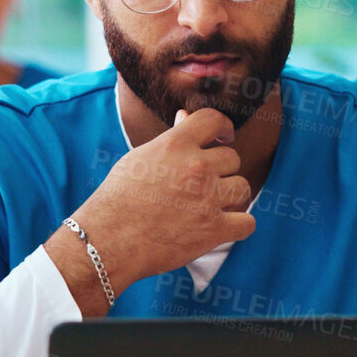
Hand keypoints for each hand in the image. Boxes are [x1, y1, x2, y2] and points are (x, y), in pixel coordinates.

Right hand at [48, 108, 257, 316]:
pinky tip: (225, 227)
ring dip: (231, 196)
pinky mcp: (214, 229)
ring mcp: (207, 198)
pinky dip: (239, 226)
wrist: (108, 240)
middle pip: (232, 158)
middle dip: (221, 170)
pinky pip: (247, 223)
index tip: (222, 138)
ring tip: (211, 206)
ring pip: (243, 187)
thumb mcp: (140, 159)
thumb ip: (170, 139)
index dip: (222, 128)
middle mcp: (196, 167)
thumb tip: (184, 116)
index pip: (214, 120)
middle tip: (203, 185)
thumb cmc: (118, 199)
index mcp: (175, 145)